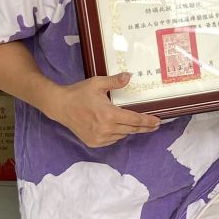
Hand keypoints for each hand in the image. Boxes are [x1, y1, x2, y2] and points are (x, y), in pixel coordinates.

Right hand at [41, 72, 160, 148]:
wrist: (60, 106)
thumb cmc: (79, 93)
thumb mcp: (98, 83)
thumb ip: (115, 81)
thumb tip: (129, 76)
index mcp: (109, 115)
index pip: (135, 120)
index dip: (148, 121)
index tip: (158, 121)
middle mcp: (106, 129)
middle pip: (131, 130)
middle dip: (144, 127)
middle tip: (155, 125)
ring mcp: (100, 138)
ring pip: (122, 135)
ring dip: (129, 130)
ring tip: (135, 124)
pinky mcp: (94, 143)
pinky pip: (112, 139)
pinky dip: (117, 134)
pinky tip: (117, 127)